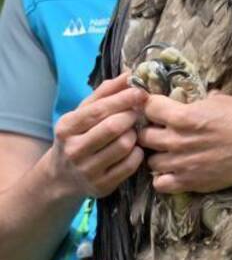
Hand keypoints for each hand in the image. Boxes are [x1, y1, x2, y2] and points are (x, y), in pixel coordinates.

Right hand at [49, 73, 146, 197]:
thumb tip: (129, 74)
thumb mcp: (83, 113)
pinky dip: (138, 154)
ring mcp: (88, 170)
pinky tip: (134, 149)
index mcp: (67, 127)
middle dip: (131, 117)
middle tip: (139, 112)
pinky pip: (131, 165)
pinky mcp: (102, 186)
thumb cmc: (78, 137)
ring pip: (125, 146)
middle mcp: (74, 149)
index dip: (123, 100)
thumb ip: (105, 93)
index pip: (99, 110)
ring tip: (133, 131)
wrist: (62, 177)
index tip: (141, 92)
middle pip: (114, 127)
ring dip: (136, 136)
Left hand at [138, 92, 231, 193]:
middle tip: (161, 132)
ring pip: (150, 160)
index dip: (152, 106)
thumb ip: (196, 101)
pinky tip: (173, 171)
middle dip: (151, 131)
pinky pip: (161, 184)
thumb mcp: (219, 100)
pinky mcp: (190, 182)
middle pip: (143, 136)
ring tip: (169, 153)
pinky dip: (164, 178)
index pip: (148, 108)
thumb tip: (186, 99)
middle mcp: (176, 140)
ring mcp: (181, 163)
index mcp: (182, 116)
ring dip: (157, 155)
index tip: (158, 109)